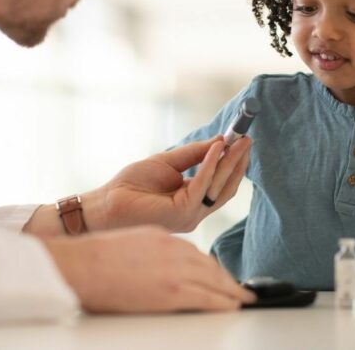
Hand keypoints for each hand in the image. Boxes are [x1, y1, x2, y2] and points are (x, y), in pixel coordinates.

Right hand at [43, 225, 256, 312]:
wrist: (82, 265)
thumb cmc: (96, 258)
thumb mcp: (131, 243)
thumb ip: (151, 252)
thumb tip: (159, 269)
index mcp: (162, 237)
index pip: (195, 253)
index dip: (210, 268)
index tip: (217, 275)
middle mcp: (174, 250)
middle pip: (209, 266)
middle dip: (226, 279)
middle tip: (240, 289)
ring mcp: (176, 270)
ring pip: (214, 280)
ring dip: (230, 290)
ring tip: (242, 298)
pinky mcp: (174, 291)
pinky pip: (208, 297)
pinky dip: (224, 302)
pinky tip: (233, 306)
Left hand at [88, 136, 250, 232]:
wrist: (106, 203)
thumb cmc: (131, 185)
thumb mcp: (168, 163)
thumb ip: (193, 155)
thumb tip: (219, 142)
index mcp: (192, 202)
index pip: (220, 184)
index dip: (232, 163)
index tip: (241, 142)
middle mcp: (195, 212)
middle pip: (225, 187)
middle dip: (238, 162)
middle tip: (247, 140)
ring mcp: (191, 215)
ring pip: (218, 187)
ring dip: (231, 162)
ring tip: (239, 141)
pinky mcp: (182, 212)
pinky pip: (202, 185)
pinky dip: (211, 164)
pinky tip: (216, 148)